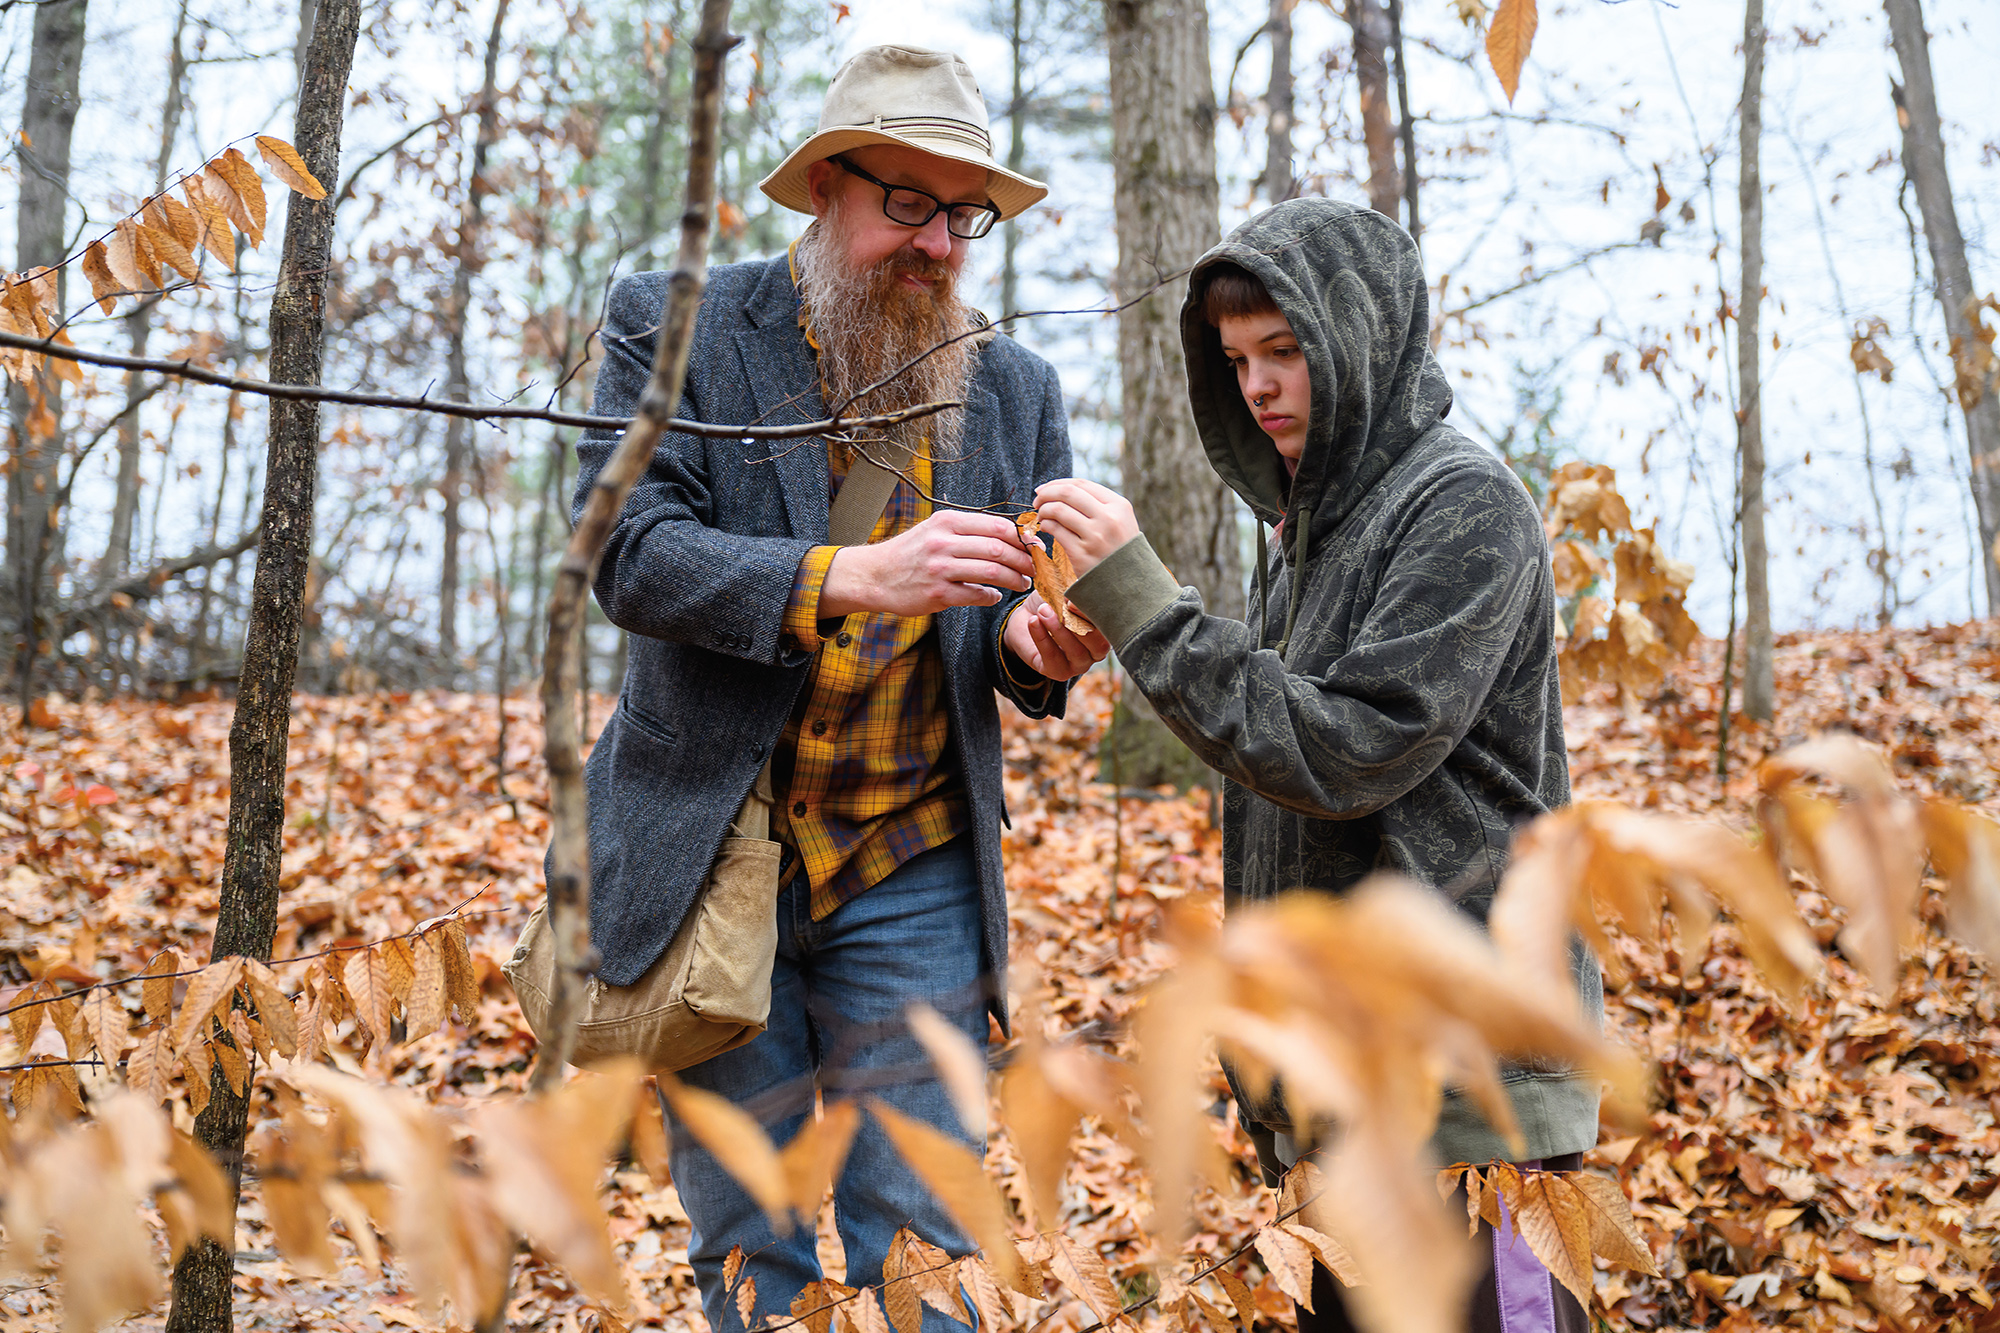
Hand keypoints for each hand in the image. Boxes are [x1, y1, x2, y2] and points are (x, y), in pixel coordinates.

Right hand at [819, 508, 1034, 617]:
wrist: (875, 575)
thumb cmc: (913, 552)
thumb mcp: (936, 529)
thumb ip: (969, 530)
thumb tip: (1012, 533)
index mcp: (947, 521)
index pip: (997, 526)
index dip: (1021, 538)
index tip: (1034, 547)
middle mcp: (943, 541)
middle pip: (999, 548)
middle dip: (1024, 560)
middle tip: (1034, 568)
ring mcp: (939, 568)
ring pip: (992, 571)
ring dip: (1014, 579)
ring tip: (1023, 583)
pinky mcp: (937, 594)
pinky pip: (976, 595)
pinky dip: (992, 596)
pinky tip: (994, 596)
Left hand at [1003, 592, 1109, 680]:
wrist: (1027, 616)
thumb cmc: (1054, 603)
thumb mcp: (1067, 592)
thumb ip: (1079, 590)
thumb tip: (1084, 581)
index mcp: (1105, 631)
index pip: (1109, 627)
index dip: (1095, 614)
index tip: (1076, 600)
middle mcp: (1096, 652)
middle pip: (1098, 644)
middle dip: (1080, 624)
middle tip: (1064, 605)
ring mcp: (1079, 665)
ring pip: (1075, 652)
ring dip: (1058, 629)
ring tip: (1043, 611)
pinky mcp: (1058, 672)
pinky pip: (1052, 658)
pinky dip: (1042, 638)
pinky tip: (1033, 622)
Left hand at [1031, 478, 1139, 577]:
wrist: (1131, 585)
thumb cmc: (1121, 551)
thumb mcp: (1121, 522)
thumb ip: (1100, 506)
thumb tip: (1063, 491)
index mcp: (1119, 506)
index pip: (1082, 484)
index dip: (1058, 484)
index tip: (1045, 489)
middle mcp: (1108, 518)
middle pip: (1068, 493)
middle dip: (1047, 493)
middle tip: (1037, 500)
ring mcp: (1095, 536)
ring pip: (1058, 510)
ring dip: (1044, 510)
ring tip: (1041, 516)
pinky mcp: (1081, 554)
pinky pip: (1056, 530)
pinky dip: (1046, 525)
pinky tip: (1045, 528)